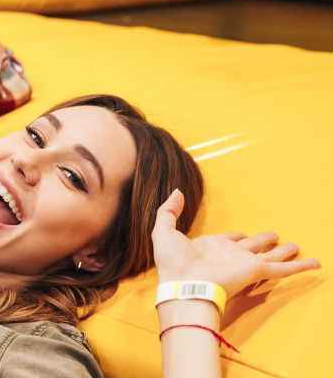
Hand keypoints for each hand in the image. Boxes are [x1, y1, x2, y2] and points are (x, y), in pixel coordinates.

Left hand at [152, 189, 320, 298]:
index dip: (236, 236)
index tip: (243, 234)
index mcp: (211, 247)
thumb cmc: (173, 262)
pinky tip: (315, 264)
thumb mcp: (163, 230)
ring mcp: (245, 264)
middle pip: (253, 246)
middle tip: (276, 237)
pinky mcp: (256, 272)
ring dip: (284, 251)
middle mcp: (230, 255)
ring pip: (271, 255)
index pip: (229, 240)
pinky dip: (300, 267)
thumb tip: (177, 191)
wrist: (183, 285)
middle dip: (264, 241)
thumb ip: (169, 210)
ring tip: (295, 246)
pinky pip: (284, 269)